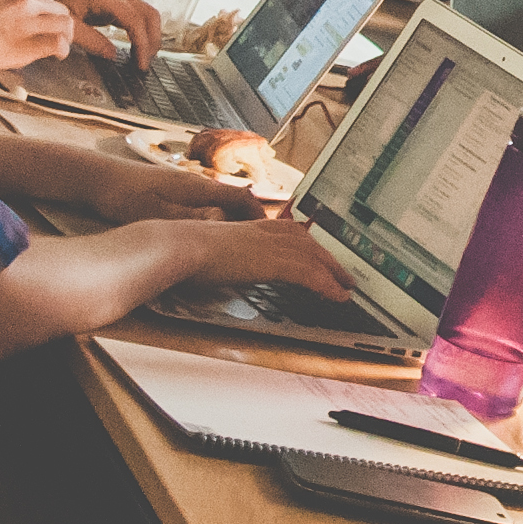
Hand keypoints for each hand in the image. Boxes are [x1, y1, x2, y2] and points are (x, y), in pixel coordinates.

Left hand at [48, 0, 161, 66]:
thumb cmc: (46, 7)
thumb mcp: (67, 26)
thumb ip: (90, 40)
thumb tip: (113, 54)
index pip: (136, 21)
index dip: (143, 44)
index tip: (141, 64)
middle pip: (149, 14)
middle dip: (153, 40)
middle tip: (146, 63)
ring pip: (146, 14)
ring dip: (149, 36)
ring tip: (143, 57)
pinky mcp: (112, 3)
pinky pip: (135, 16)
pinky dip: (140, 32)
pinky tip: (135, 47)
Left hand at [59, 151, 259, 223]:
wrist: (97, 178)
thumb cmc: (123, 195)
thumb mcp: (155, 212)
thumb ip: (190, 217)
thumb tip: (222, 221)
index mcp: (198, 188)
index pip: (242, 197)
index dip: (260, 215)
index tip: (274, 234)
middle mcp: (198, 184)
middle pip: (238, 199)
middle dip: (254, 219)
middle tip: (267, 241)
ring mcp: (187, 187)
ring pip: (224, 203)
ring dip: (237, 219)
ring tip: (246, 241)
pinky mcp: (175, 192)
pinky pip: (209, 205)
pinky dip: (220, 219)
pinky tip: (214, 234)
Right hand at [171, 211, 350, 296]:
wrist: (176, 245)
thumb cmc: (182, 250)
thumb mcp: (210, 250)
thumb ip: (224, 256)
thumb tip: (223, 267)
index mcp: (251, 227)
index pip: (290, 233)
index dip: (308, 245)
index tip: (319, 255)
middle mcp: (265, 231)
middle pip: (308, 243)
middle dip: (328, 259)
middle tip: (343, 274)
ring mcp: (270, 244)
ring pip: (314, 258)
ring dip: (334, 273)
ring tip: (346, 288)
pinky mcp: (271, 260)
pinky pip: (308, 273)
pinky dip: (327, 285)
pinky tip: (337, 296)